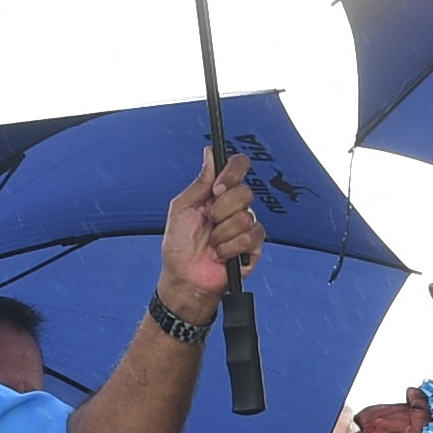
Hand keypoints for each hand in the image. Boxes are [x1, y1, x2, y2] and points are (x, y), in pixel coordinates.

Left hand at [156, 150, 265, 311]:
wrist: (185, 278)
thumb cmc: (179, 246)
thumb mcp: (182, 208)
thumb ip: (200, 181)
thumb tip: (210, 154)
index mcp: (218, 193)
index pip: (238, 168)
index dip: (232, 173)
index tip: (217, 188)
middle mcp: (235, 207)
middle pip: (245, 192)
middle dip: (221, 210)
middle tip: (209, 221)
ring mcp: (246, 226)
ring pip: (246, 217)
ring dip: (222, 233)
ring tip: (212, 243)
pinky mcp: (253, 247)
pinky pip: (250, 237)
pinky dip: (229, 248)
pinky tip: (220, 254)